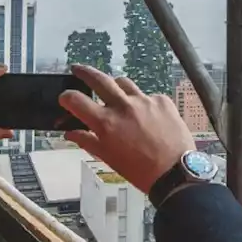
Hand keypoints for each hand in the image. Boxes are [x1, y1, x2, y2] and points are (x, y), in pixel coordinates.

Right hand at [58, 64, 194, 193]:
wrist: (176, 173)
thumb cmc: (139, 171)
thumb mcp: (108, 158)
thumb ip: (87, 141)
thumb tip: (70, 133)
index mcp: (105, 123)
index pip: (76, 100)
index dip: (66, 97)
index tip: (66, 98)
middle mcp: (123, 106)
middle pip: (99, 79)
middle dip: (84, 72)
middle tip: (78, 69)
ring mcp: (144, 100)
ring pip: (124, 83)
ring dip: (116, 87)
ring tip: (117, 96)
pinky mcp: (162, 100)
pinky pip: (147, 96)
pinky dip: (143, 103)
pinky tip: (147, 116)